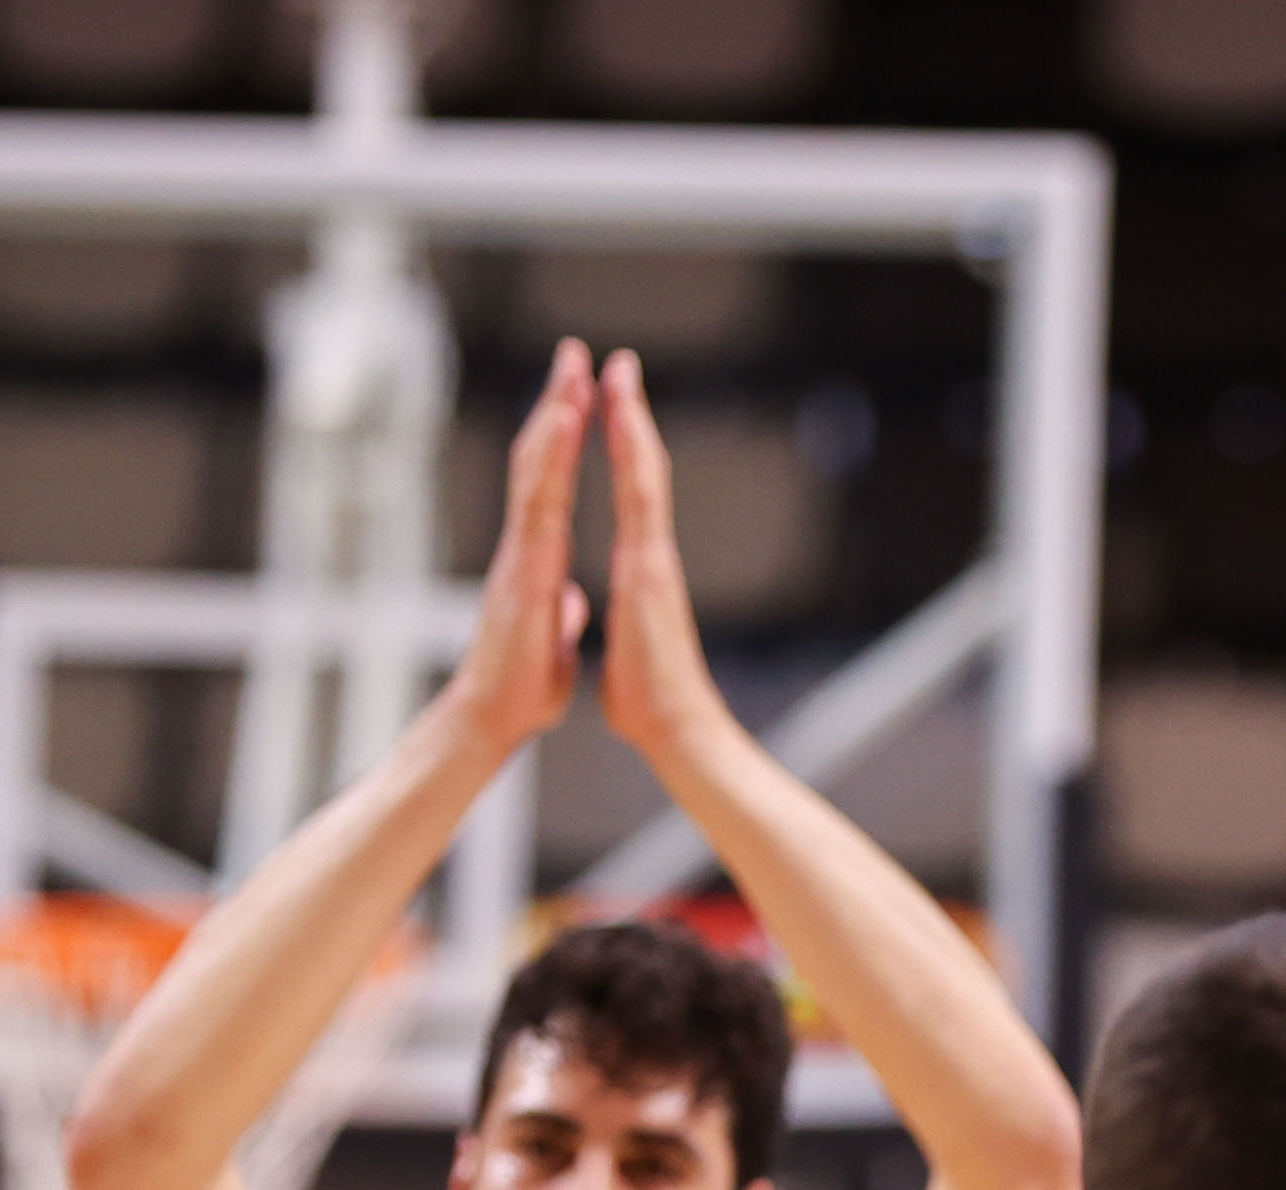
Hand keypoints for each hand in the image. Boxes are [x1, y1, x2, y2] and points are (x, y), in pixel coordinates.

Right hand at [447, 337, 597, 752]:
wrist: (491, 719)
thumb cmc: (519, 690)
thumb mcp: (552, 644)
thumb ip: (558, 615)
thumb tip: (566, 601)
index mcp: (537, 560)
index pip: (552, 486)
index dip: (564, 441)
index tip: (579, 397)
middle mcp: (524, 545)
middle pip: (538, 460)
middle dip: (557, 404)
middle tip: (573, 354)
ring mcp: (519, 551)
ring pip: (535, 469)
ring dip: (554, 415)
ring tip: (571, 367)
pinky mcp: (521, 564)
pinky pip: (539, 499)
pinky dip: (550, 456)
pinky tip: (563, 420)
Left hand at [590, 344, 737, 768]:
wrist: (676, 729)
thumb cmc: (651, 703)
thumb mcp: (630, 651)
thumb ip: (630, 626)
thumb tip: (630, 624)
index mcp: (641, 572)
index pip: (630, 497)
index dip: (621, 451)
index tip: (610, 409)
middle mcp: (652, 554)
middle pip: (642, 470)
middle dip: (628, 415)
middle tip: (619, 365)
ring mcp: (655, 556)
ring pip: (644, 471)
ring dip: (631, 417)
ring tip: (618, 370)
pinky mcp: (652, 566)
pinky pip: (640, 497)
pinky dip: (632, 454)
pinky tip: (622, 417)